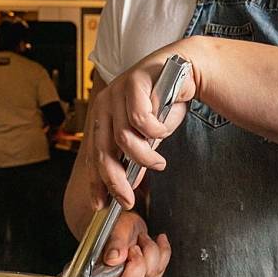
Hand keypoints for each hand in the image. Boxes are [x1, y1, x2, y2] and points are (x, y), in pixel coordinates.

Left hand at [86, 42, 197, 210]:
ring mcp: (115, 92)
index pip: (92, 156)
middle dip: (115, 181)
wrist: (185, 70)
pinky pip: (140, 118)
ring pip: (124, 139)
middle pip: (102, 152)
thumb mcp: (146, 137)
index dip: (95, 183)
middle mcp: (102, 105)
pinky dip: (154, 132)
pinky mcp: (132, 82)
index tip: (101, 206)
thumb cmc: (163, 103)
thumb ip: (134, 156)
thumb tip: (127, 185)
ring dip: (144, 157)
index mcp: (100, 118)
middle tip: (129, 199)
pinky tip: (161, 132)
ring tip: (159, 163)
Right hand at [102, 211, 170, 276]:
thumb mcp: (115, 228)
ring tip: (141, 238)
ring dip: (151, 251)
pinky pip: (161, 269)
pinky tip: (158, 241)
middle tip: (133, 246)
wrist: (126, 225)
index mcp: (102, 272)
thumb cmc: (117, 226)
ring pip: (151, 275)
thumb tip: (113, 258)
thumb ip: (114, 243)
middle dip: (139, 260)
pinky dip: (163, 251)